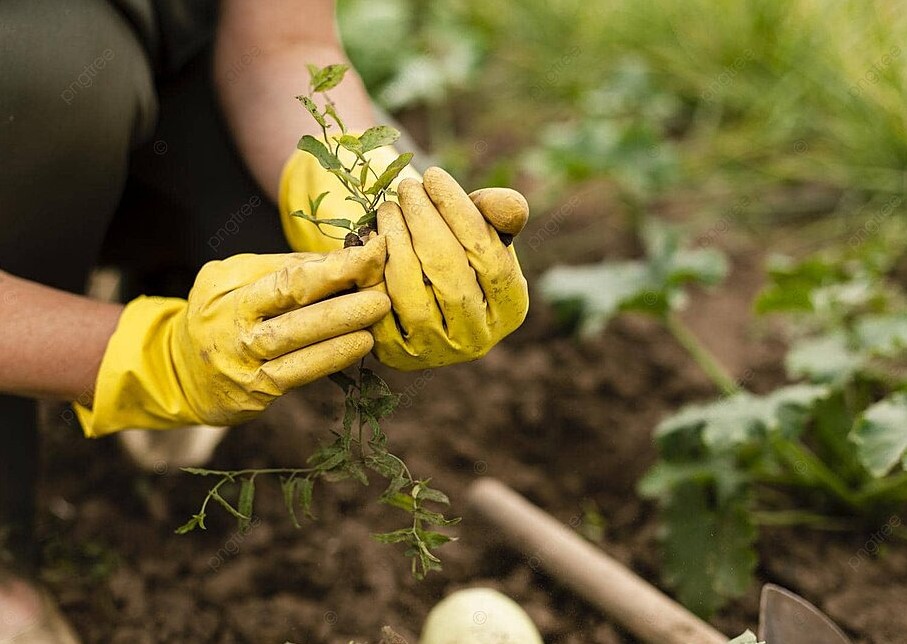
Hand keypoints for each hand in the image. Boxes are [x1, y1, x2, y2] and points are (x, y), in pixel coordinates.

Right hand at [76, 240, 389, 435]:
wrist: (177, 372)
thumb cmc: (220, 316)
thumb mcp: (235, 280)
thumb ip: (282, 269)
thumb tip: (343, 257)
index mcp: (227, 288)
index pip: (287, 273)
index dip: (333, 264)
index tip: (373, 251)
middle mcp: (231, 323)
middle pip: (290, 302)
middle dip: (341, 291)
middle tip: (381, 284)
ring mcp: (240, 361)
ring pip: (296, 340)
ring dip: (342, 326)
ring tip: (377, 311)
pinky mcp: (253, 393)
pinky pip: (298, 373)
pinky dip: (331, 357)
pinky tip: (360, 345)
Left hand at [369, 167, 528, 369]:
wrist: (418, 291)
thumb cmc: (457, 248)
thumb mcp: (482, 227)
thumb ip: (500, 212)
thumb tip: (509, 207)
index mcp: (511, 308)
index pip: (488, 255)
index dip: (459, 212)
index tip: (434, 176)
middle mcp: (478, 339)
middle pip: (449, 273)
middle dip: (423, 222)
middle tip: (406, 187)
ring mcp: (436, 352)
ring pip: (412, 294)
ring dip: (396, 242)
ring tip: (388, 208)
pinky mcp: (396, 356)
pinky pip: (379, 308)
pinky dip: (373, 271)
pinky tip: (371, 240)